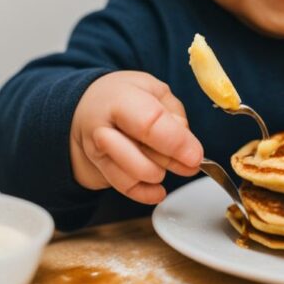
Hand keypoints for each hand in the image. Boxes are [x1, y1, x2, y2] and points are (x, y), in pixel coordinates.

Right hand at [70, 71, 203, 203]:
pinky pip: (125, 189)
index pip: (149, 124)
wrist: (88, 107)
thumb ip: (174, 113)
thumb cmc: (125, 96)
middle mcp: (102, 128)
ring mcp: (97, 152)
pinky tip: (158, 189)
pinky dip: (146, 194)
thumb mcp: (153, 89)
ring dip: (157, 174)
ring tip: (165, 162)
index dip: (176, 143)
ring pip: (133, 177)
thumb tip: (187, 145)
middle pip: (139, 158)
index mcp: (119, 98)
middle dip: (170, 162)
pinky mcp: (99, 170)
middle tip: (189, 161)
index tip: (195, 156)